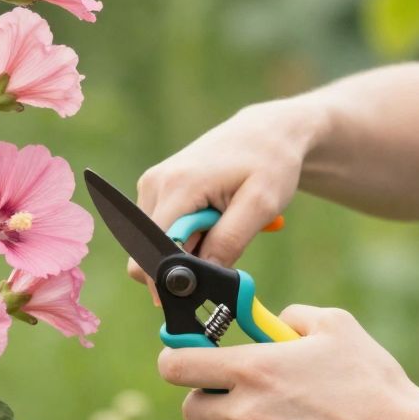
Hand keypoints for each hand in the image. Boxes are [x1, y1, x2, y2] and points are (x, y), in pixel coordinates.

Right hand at [127, 99, 316, 300]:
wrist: (266, 133)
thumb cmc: (269, 164)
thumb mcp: (261, 205)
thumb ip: (229, 241)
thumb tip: (202, 277)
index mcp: (177, 186)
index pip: (149, 251)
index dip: (171, 278)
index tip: (201, 286)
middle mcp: (154, 184)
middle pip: (149, 252)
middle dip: (184, 262)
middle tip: (221, 244)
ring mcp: (152, 185)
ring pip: (157, 245)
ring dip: (189, 249)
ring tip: (220, 224)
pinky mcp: (157, 190)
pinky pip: (163, 231)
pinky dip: (188, 236)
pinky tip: (211, 218)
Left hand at [156, 305, 418, 419]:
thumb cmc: (372, 382)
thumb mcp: (337, 327)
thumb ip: (293, 316)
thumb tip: (273, 322)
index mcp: (253, 369)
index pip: (176, 366)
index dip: (177, 360)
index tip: (189, 360)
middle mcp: (245, 413)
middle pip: (191, 410)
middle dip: (209, 398)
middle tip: (239, 392)